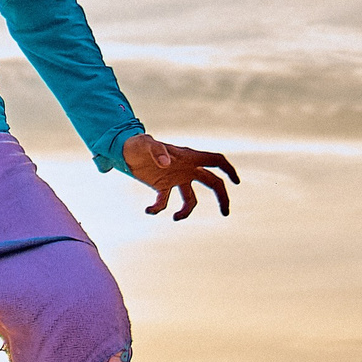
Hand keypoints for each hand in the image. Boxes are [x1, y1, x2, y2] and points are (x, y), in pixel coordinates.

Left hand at [121, 132, 238, 221]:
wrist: (125, 150)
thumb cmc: (138, 144)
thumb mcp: (146, 144)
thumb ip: (157, 151)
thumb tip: (167, 163)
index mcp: (188, 157)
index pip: (215, 161)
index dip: (228, 170)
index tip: (236, 182)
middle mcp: (186, 169)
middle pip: (212, 182)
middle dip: (222, 196)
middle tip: (225, 213)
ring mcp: (176, 178)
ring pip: (191, 198)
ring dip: (186, 210)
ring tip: (175, 217)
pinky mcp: (162, 186)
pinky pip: (165, 201)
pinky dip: (158, 208)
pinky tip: (148, 210)